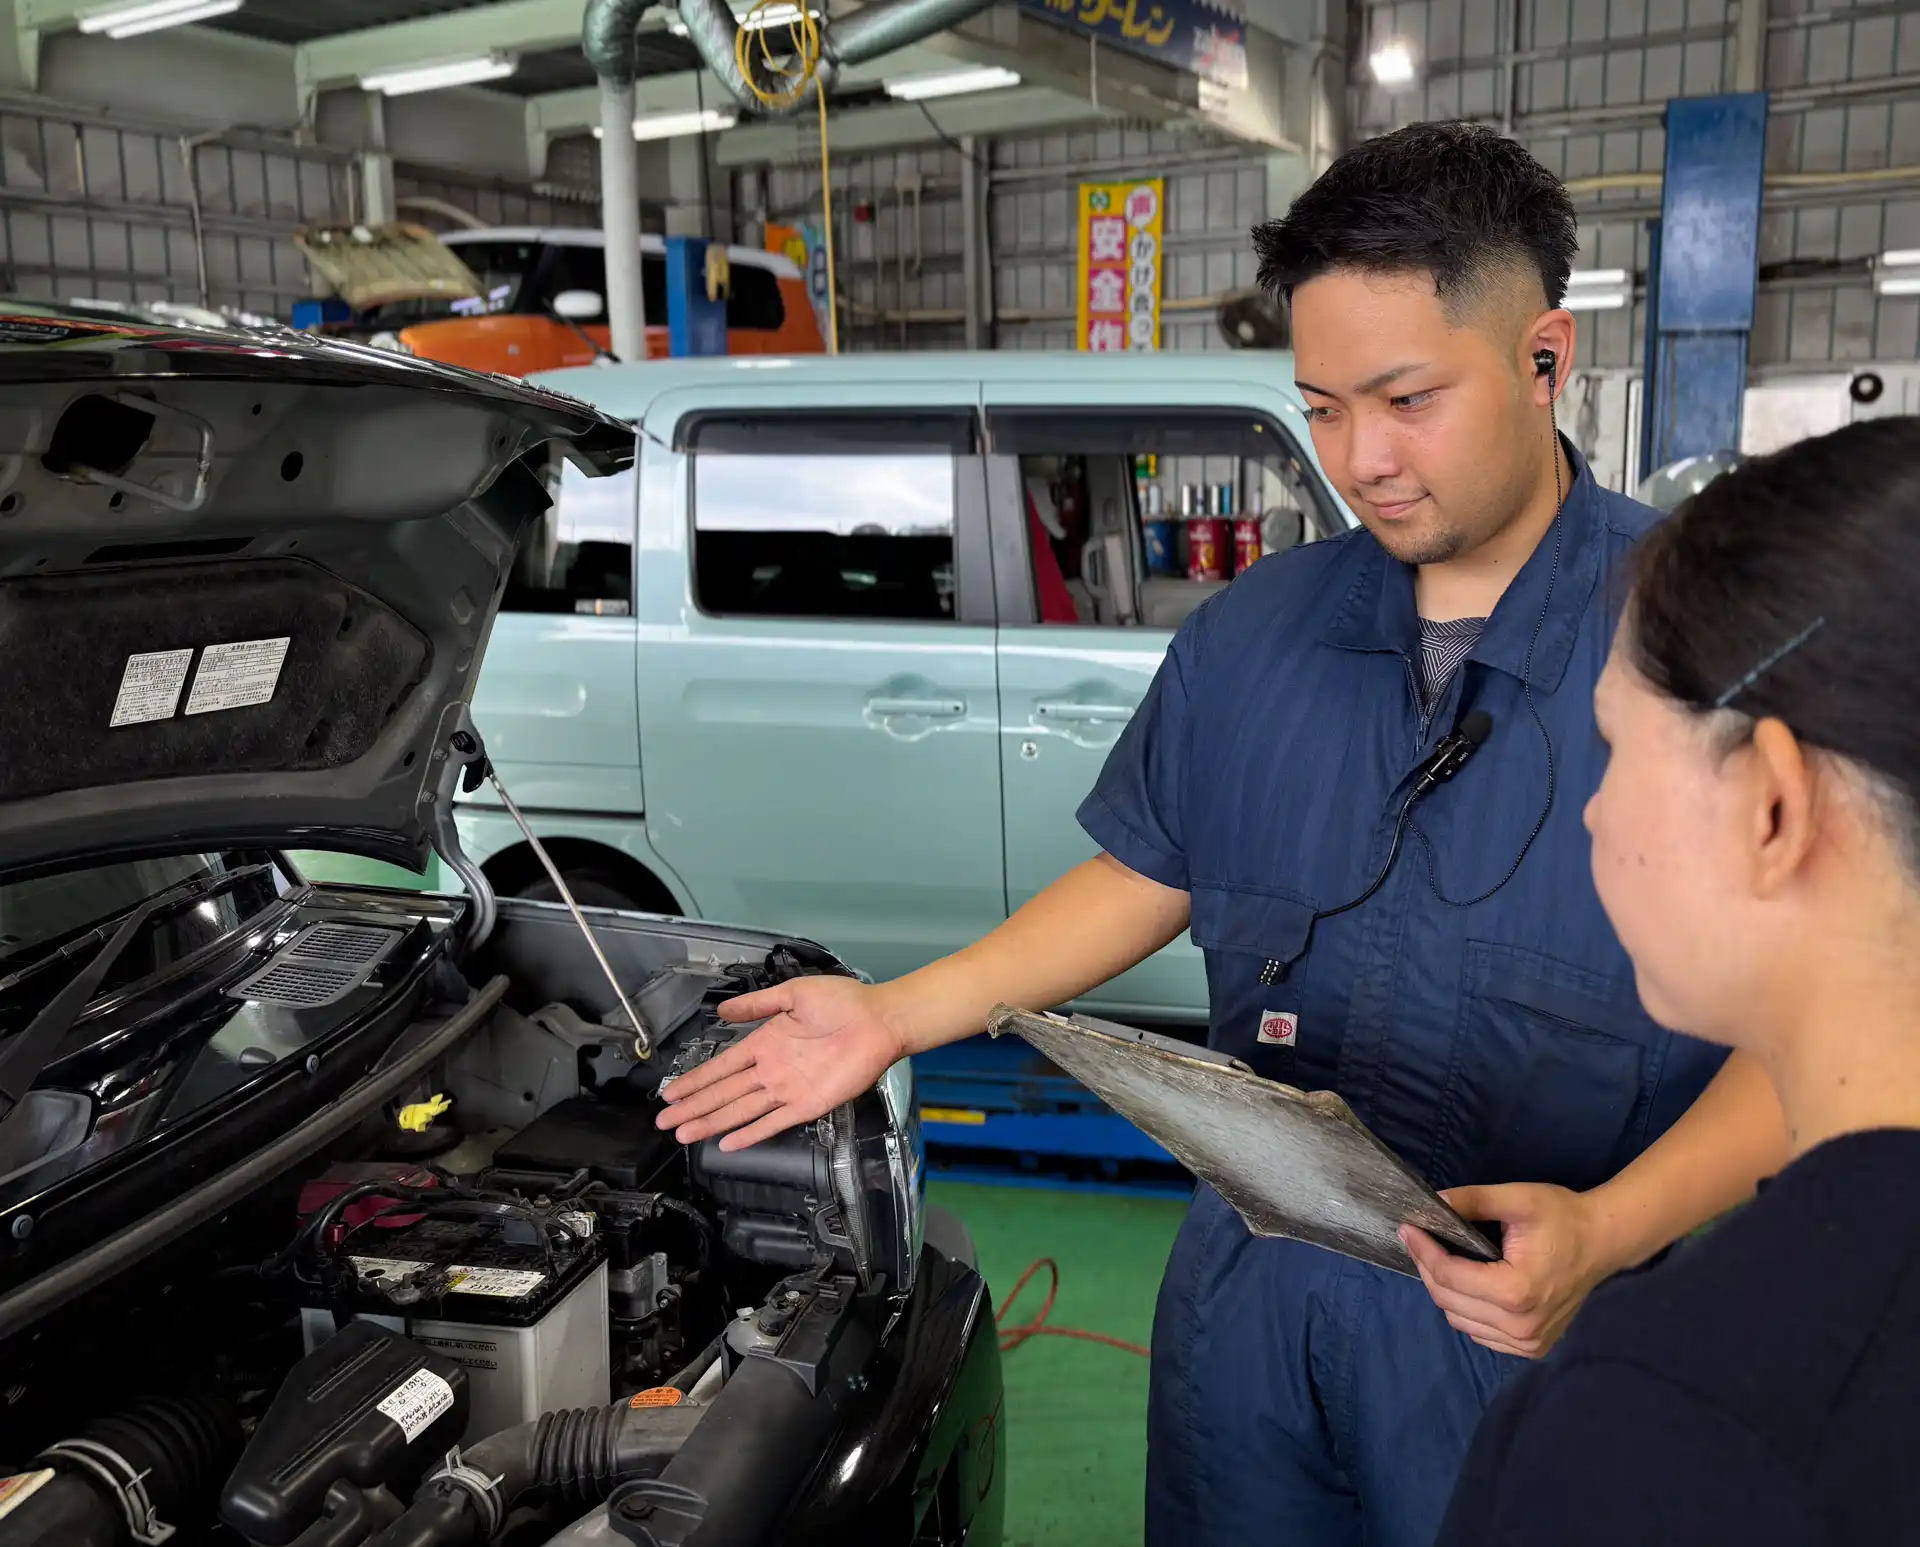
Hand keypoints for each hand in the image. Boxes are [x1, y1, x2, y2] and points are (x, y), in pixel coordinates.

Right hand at [654, 974, 907, 1151]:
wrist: (878, 1020)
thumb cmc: (842, 1002)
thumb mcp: (792, 994)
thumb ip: (757, 1005)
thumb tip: (721, 1012)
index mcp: (766, 1043)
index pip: (722, 1067)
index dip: (696, 1080)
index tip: (670, 1093)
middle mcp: (772, 1070)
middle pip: (724, 1093)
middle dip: (693, 1107)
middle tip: (664, 1122)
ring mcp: (787, 1090)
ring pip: (740, 1110)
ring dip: (712, 1123)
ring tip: (684, 1134)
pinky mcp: (807, 1104)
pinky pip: (773, 1123)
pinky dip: (750, 1134)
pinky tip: (728, 1144)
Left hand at [1399, 1183, 1614, 1358]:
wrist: (1603, 1242)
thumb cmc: (1563, 1217)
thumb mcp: (1517, 1199)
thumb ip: (1472, 1201)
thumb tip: (1430, 1202)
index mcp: (1516, 1292)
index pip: (1448, 1276)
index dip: (1422, 1250)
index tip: (1407, 1228)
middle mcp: (1521, 1327)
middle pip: (1448, 1301)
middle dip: (1427, 1268)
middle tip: (1418, 1239)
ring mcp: (1527, 1343)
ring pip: (1460, 1321)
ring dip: (1444, 1290)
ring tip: (1440, 1258)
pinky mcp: (1532, 1347)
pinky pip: (1481, 1333)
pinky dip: (1466, 1310)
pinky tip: (1468, 1283)